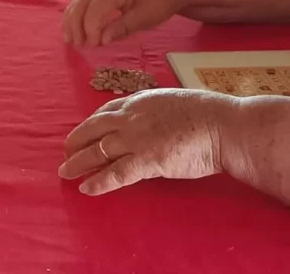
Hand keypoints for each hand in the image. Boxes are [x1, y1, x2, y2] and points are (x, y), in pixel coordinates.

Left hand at [59, 89, 226, 194]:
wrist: (224, 126)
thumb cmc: (209, 114)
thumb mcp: (174, 102)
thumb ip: (157, 112)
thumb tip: (153, 122)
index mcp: (141, 100)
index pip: (106, 110)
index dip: (92, 123)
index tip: (85, 131)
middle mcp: (132, 116)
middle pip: (93, 128)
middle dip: (76, 141)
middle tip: (66, 152)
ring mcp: (137, 138)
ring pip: (98, 151)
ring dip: (78, 162)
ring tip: (65, 172)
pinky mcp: (146, 160)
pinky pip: (115, 173)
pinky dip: (98, 182)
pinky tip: (86, 188)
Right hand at [62, 0, 187, 45]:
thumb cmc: (162, 0)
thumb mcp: (146, 17)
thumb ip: (123, 27)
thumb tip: (101, 40)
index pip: (96, 9)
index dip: (91, 29)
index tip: (93, 45)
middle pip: (82, 2)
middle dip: (75, 24)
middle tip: (75, 44)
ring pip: (80, 0)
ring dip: (72, 19)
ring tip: (68, 38)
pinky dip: (77, 13)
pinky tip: (74, 26)